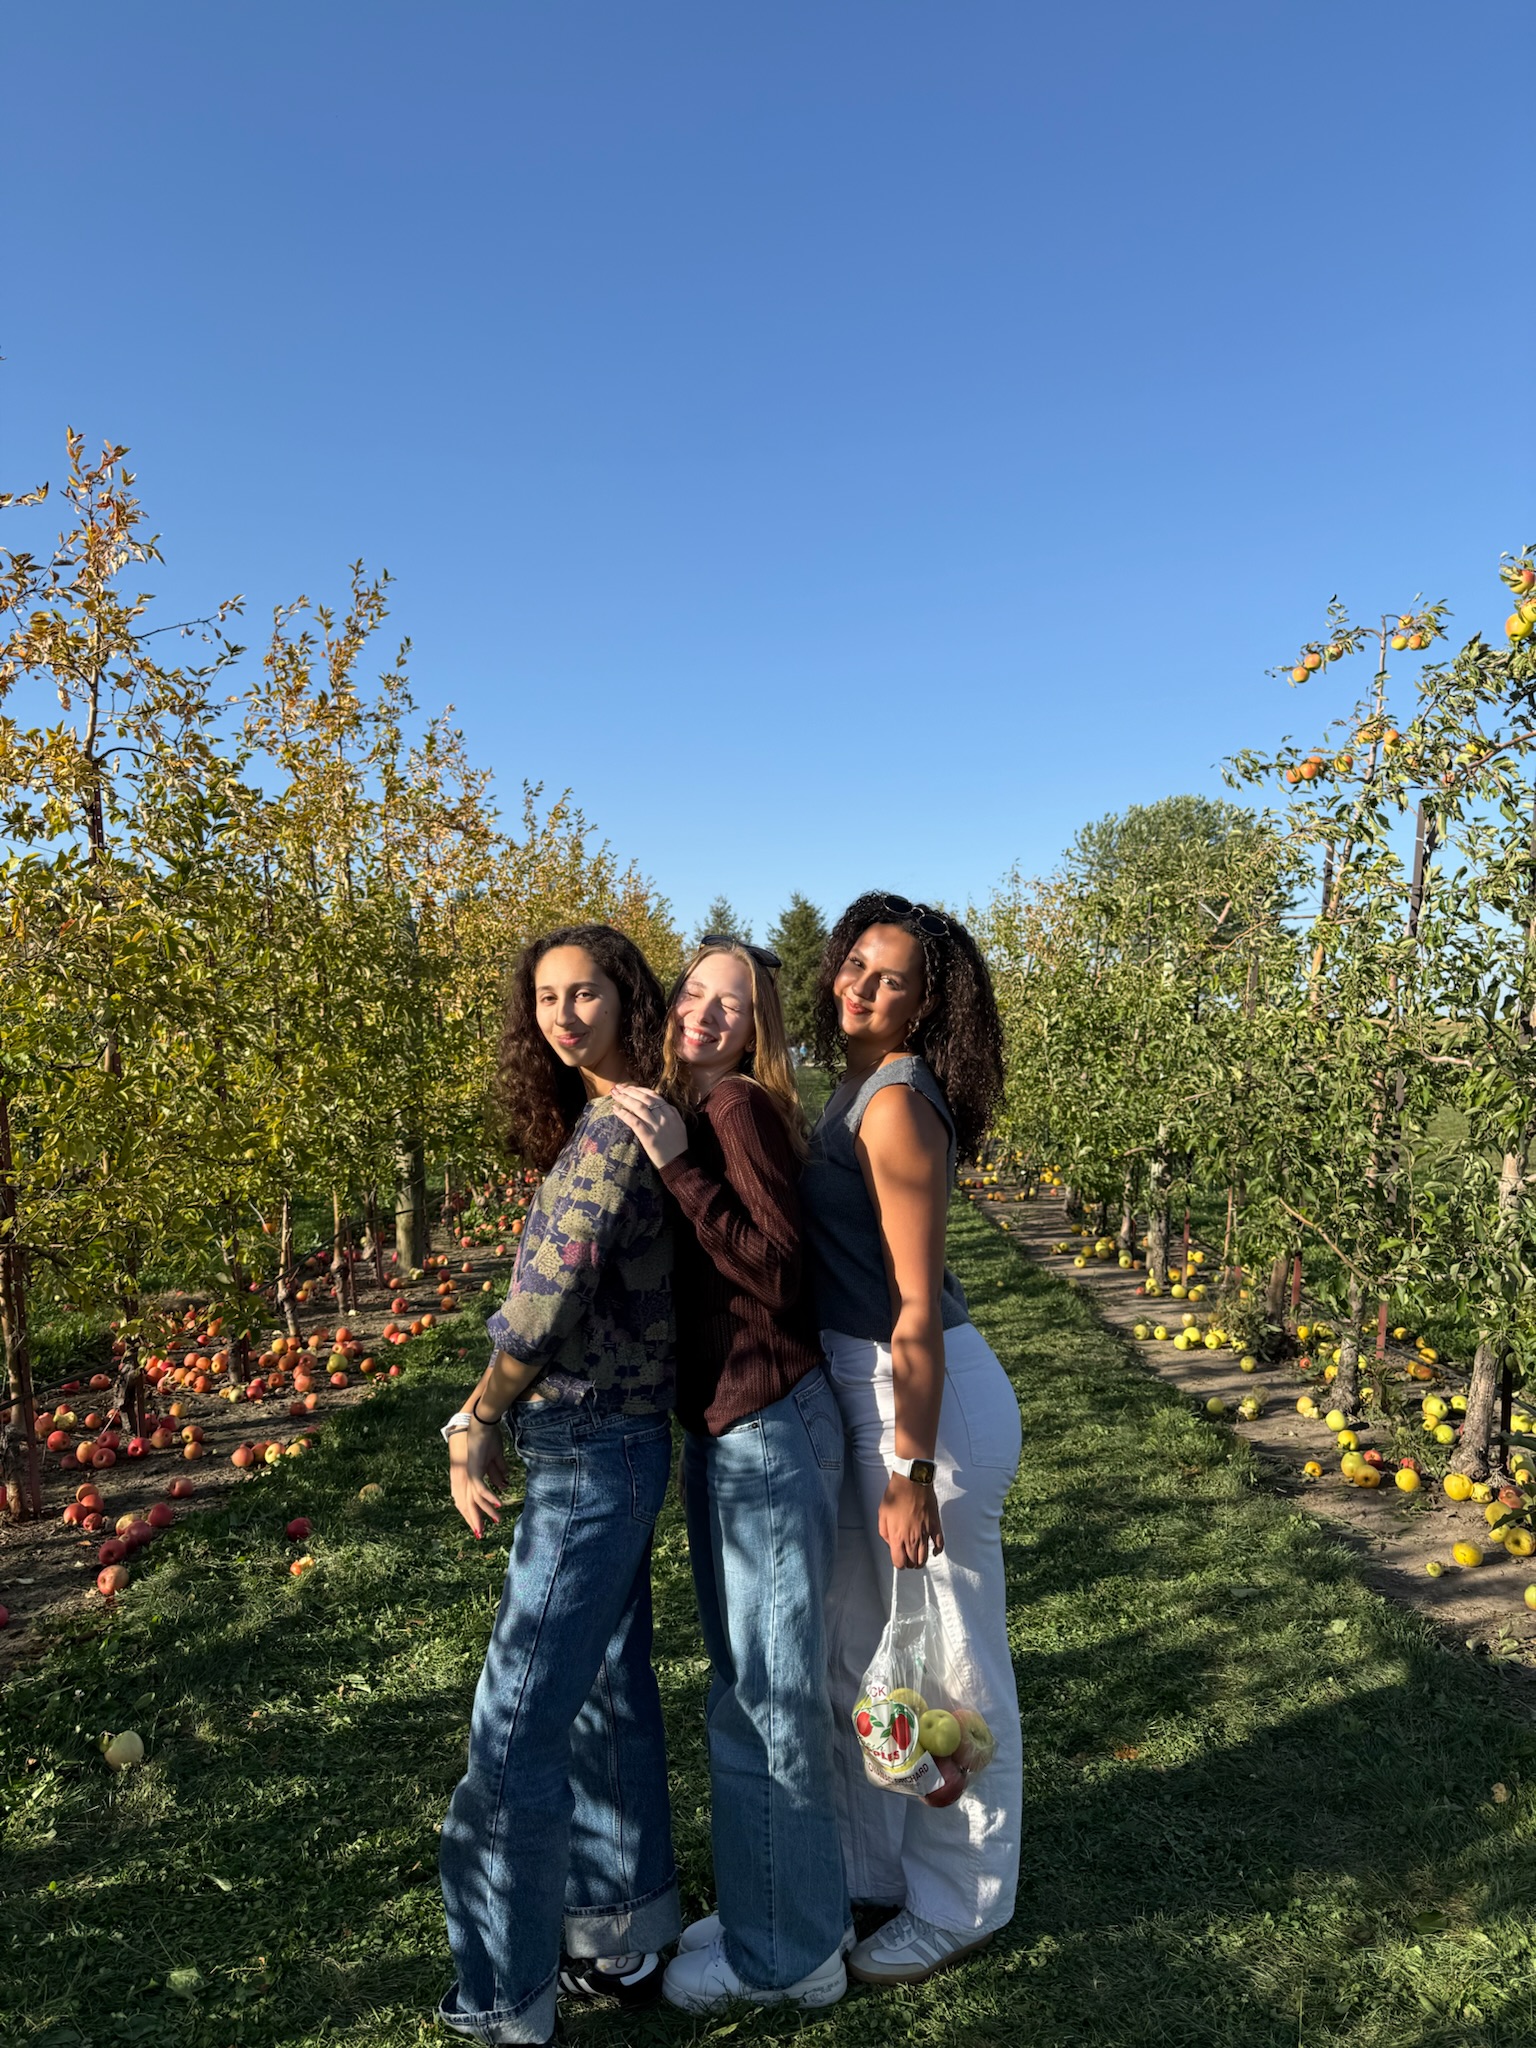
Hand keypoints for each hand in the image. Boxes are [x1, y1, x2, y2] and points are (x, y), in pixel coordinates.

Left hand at [449, 1418, 506, 1537]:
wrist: (482, 1425)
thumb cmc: (488, 1439)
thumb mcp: (496, 1458)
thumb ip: (498, 1472)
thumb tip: (505, 1484)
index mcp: (472, 1477)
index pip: (470, 1499)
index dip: (475, 1513)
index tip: (481, 1525)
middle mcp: (467, 1479)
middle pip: (469, 1504)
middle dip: (475, 1520)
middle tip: (480, 1534)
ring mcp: (469, 1475)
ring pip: (475, 1500)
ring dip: (486, 1511)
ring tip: (496, 1520)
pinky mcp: (473, 1470)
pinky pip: (481, 1489)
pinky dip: (489, 1497)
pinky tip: (498, 1504)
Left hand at [610, 1085, 688, 1169]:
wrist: (678, 1164)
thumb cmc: (677, 1146)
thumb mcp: (679, 1126)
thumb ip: (670, 1114)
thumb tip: (658, 1105)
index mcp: (672, 1113)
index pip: (654, 1096)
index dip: (640, 1090)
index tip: (629, 1087)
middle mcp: (665, 1117)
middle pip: (645, 1099)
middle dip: (630, 1091)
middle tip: (618, 1088)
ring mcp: (657, 1127)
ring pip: (639, 1107)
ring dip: (625, 1099)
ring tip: (615, 1095)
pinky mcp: (649, 1138)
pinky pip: (635, 1122)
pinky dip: (624, 1114)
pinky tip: (616, 1110)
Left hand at [879, 1474, 943, 1568]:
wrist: (911, 1482)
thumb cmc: (895, 1495)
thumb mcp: (882, 1515)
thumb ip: (885, 1533)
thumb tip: (890, 1543)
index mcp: (897, 1536)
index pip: (899, 1562)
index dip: (899, 1564)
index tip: (899, 1561)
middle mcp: (912, 1538)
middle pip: (913, 1562)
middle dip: (909, 1564)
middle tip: (908, 1559)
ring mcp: (925, 1533)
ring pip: (925, 1557)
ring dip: (921, 1561)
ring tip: (918, 1559)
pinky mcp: (935, 1526)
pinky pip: (939, 1544)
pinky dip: (937, 1551)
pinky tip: (933, 1551)